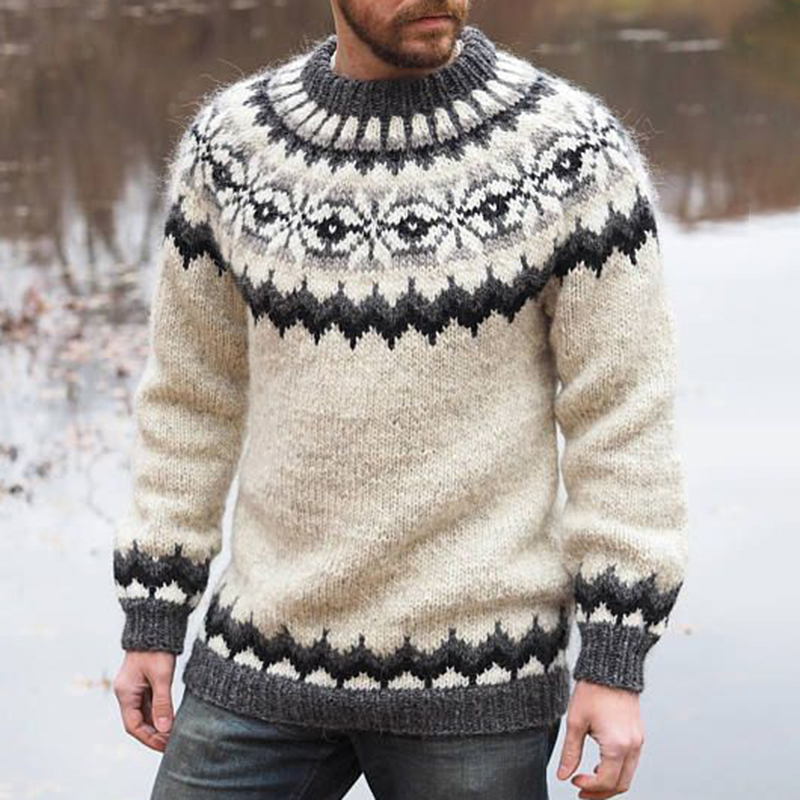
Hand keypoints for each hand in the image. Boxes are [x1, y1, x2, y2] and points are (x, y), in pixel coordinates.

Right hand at [113, 650, 176, 751]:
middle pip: (137, 722)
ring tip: (174, 735)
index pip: (133, 725)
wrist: (155, 625)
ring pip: (144, 714)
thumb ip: (163, 703)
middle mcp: (127, 692)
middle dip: (154, 734)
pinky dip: (159, 713)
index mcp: (125, 692)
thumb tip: (165, 729)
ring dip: (157, 725)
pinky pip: (149, 704)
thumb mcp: (162, 676)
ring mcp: (134, 687)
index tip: (165, 746)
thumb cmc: (156, 648)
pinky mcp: (143, 682)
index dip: (149, 738)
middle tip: (172, 743)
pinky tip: (171, 719)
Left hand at [555, 679, 644, 797]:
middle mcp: (632, 746)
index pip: (605, 781)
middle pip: (620, 784)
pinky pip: (631, 762)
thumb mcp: (575, 721)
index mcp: (617, 745)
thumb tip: (563, 775)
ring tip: (588, 780)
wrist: (611, 667)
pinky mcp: (638, 734)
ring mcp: (638, 741)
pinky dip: (616, 770)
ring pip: (627, 775)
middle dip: (600, 792)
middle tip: (581, 790)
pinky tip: (600, 764)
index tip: (573, 782)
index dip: (589, 788)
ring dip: (609, 782)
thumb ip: (570, 752)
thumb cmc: (593, 690)